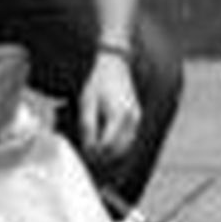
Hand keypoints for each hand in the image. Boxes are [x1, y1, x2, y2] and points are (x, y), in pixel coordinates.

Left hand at [79, 48, 140, 166]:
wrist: (113, 64)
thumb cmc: (97, 82)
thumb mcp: (86, 102)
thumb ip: (87, 126)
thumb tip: (88, 147)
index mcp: (118, 115)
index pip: (107, 145)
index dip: (94, 153)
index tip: (84, 154)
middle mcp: (131, 118)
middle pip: (119, 149)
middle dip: (103, 157)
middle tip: (89, 158)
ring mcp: (136, 117)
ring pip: (126, 146)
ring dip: (112, 153)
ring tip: (96, 152)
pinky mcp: (137, 116)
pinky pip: (129, 138)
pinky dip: (119, 145)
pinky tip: (107, 144)